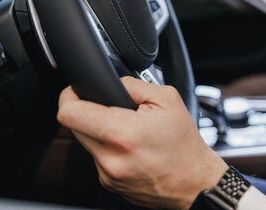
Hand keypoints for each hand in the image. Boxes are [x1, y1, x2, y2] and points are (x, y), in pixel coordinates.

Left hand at [57, 77, 227, 209]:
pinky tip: (128, 146)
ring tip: (125, 130)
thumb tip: (111, 82)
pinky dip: (107, 148)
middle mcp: (110, 158)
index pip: (70, 113)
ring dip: (97, 131)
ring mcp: (107, 175)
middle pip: (73, 126)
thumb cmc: (184, 144)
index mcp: (122, 133)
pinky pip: (96, 157)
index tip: (77, 91)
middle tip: (108, 108)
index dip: (70, 96)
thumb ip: (132, 85)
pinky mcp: (108, 184)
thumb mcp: (167, 99)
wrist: (195, 183)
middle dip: (85, 112)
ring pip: (84, 142)